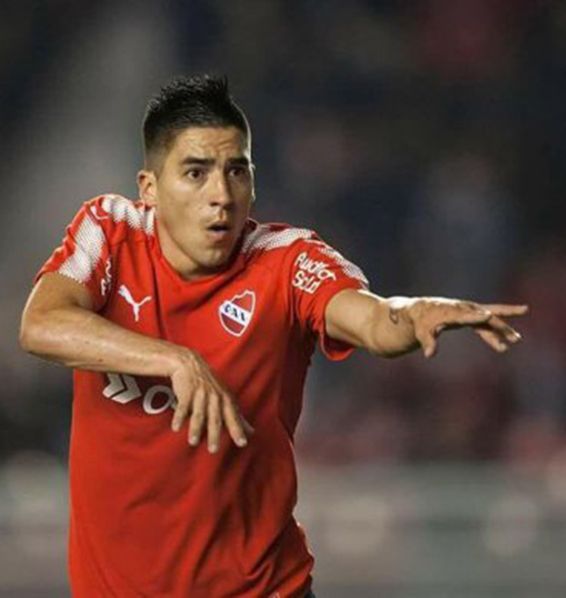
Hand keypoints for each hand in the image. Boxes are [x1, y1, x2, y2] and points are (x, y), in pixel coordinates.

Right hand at [168, 350, 253, 452]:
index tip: (242, 443)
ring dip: (195, 428)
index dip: (238, 430)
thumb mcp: (227, 397)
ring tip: (193, 442)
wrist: (191, 364)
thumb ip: (238, 416)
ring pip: (198, 414)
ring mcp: (200, 394)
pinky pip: (183, 406)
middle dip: (214, 434)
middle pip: (215, 418)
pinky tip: (176, 427)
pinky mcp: (186, 392)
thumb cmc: (211, 385)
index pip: (233, 418)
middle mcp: (214, 397)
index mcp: (225, 399)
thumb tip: (252, 431)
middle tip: (214, 450)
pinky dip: (179, 416)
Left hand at [407, 298, 527, 357]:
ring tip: (516, 340)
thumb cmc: (422, 322)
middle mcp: (463, 309)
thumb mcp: (422, 332)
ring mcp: (469, 311)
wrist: (423, 309)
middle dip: (499, 325)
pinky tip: (504, 344)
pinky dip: (495, 332)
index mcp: (451, 312)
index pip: (465, 315)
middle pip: (485, 315)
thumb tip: (429, 354)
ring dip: (502, 329)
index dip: (476, 316)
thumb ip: (428, 342)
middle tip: (513, 336)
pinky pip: (486, 323)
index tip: (488, 316)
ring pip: (490, 318)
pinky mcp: (471, 315)